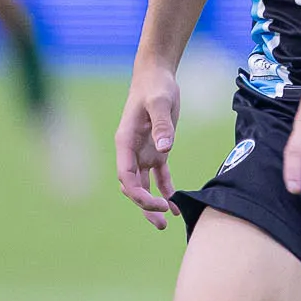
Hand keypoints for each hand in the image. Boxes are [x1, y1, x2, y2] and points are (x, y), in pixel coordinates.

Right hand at [115, 62, 180, 228]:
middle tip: (161, 222)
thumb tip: (165, 149)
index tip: (156, 203)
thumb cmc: (155, 87)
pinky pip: (158, 177)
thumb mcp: (160, 103)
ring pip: (143, 186)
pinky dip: (166, 190)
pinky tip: (175, 205)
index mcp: (125, 143)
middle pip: (133, 187)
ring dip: (152, 204)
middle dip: (144, 206)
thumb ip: (162, 125)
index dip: (138, 195)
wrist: (157, 77)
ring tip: (165, 223)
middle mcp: (130, 152)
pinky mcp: (156, 151)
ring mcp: (143, 153)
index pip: (125, 177)